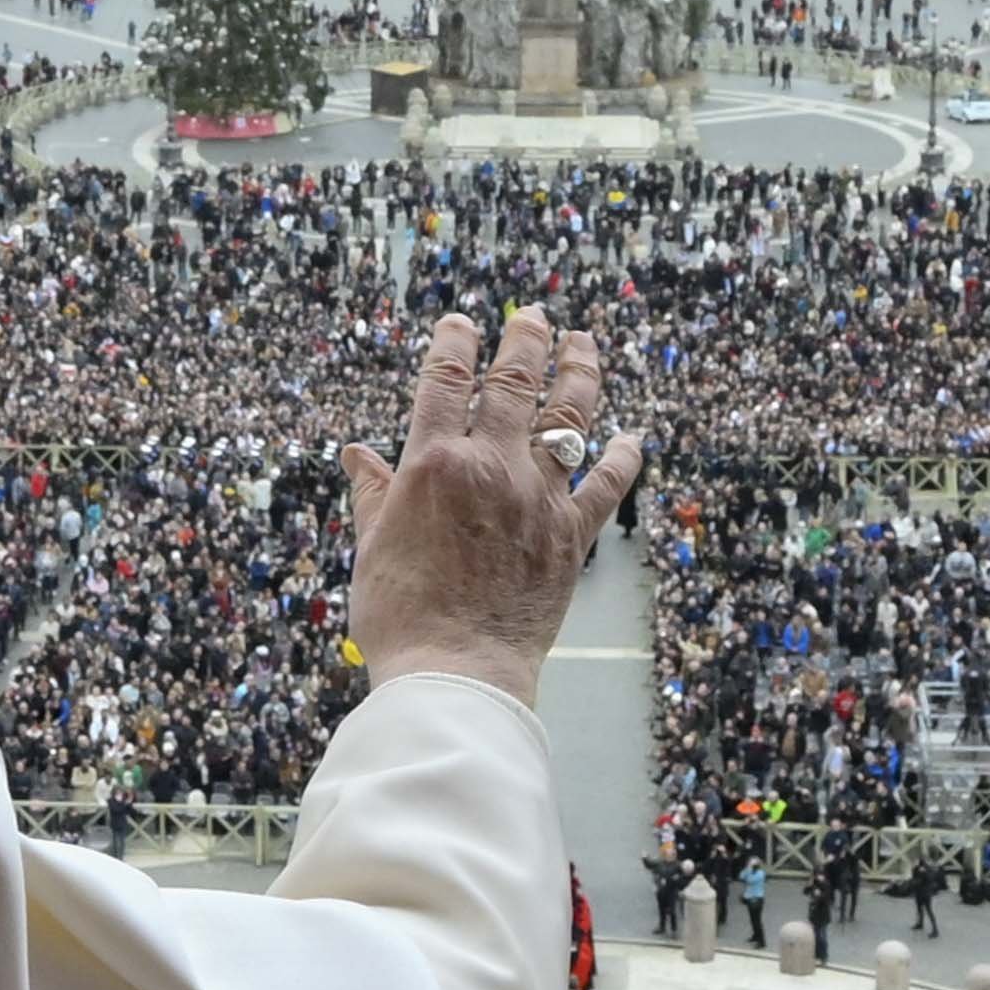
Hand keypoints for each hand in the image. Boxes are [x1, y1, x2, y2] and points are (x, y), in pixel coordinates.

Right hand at [342, 303, 638, 702]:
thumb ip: (375, 493)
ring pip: (569, 417)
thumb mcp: (373, 546)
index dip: (454, 342)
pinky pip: (607, 485)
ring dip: (579, 373)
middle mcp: (491, 466)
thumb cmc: (400, 616)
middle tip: (535, 316)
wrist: (455, 672)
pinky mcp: (571, 535)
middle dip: (526, 339)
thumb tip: (357, 455)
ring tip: (583, 344)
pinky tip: (633, 437)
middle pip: (515, 382)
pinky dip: (623, 457)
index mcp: (433, 462)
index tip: (460, 322)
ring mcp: (538, 497)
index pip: (445, 379)